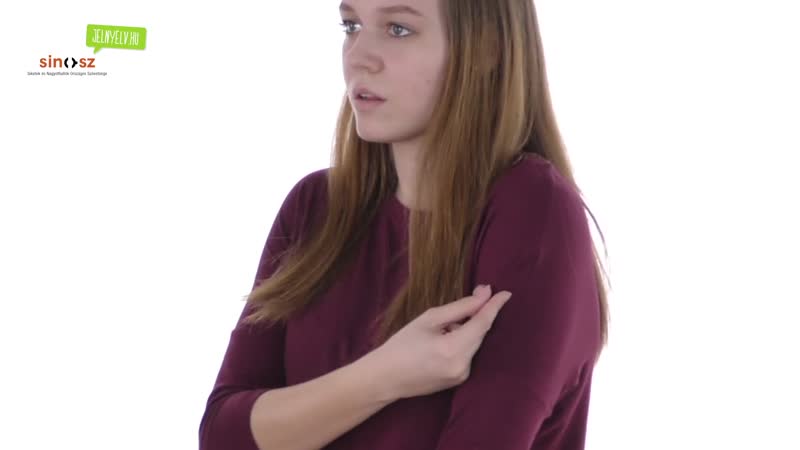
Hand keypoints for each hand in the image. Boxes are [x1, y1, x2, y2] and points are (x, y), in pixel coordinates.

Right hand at [368, 285, 511, 399]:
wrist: (386, 377)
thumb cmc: (403, 344)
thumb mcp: (430, 319)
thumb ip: (461, 307)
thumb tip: (485, 294)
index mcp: (453, 349)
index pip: (483, 323)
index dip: (495, 306)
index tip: (506, 293)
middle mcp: (462, 366)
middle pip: (480, 333)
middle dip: (480, 314)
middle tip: (475, 295)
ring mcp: (462, 376)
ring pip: (474, 344)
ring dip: (468, 329)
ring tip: (443, 327)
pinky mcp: (459, 380)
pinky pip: (468, 354)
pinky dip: (462, 342)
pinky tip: (443, 340)